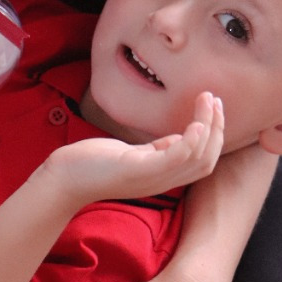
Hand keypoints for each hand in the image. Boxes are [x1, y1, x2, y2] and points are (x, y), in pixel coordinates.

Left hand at [43, 91, 223, 209]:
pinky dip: (192, 140)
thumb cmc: (95, 164)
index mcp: (163, 176)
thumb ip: (158, 150)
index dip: (215, 135)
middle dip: (217, 129)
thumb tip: (179, 139)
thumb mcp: (134, 155)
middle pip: (207, 161)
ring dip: (208, 127)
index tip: (213, 108)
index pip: (203, 161)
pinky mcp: (138, 170)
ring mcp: (151, 177)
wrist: (64, 179)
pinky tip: (194, 123)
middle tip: (214, 100)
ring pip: (198, 158)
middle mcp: (162, 181)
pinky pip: (177, 158)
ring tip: (207, 101)